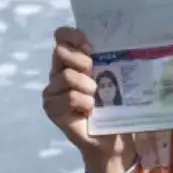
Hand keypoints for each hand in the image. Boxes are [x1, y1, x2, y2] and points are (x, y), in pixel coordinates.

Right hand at [41, 26, 133, 165]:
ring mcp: (53, 89)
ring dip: (86, 86)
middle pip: (60, 52)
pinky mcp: (51, 107)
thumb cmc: (115, 102)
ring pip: (66, 76)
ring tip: (95, 96)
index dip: (72, 35)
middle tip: (95, 74)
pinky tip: (89, 110)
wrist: (112, 136)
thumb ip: (110, 57)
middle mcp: (59, 70)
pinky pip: (68, 97)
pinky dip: (83, 102)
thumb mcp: (116, 75)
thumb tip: (121, 39)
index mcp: (74, 57)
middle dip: (82, 61)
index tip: (90, 46)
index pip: (62, 35)